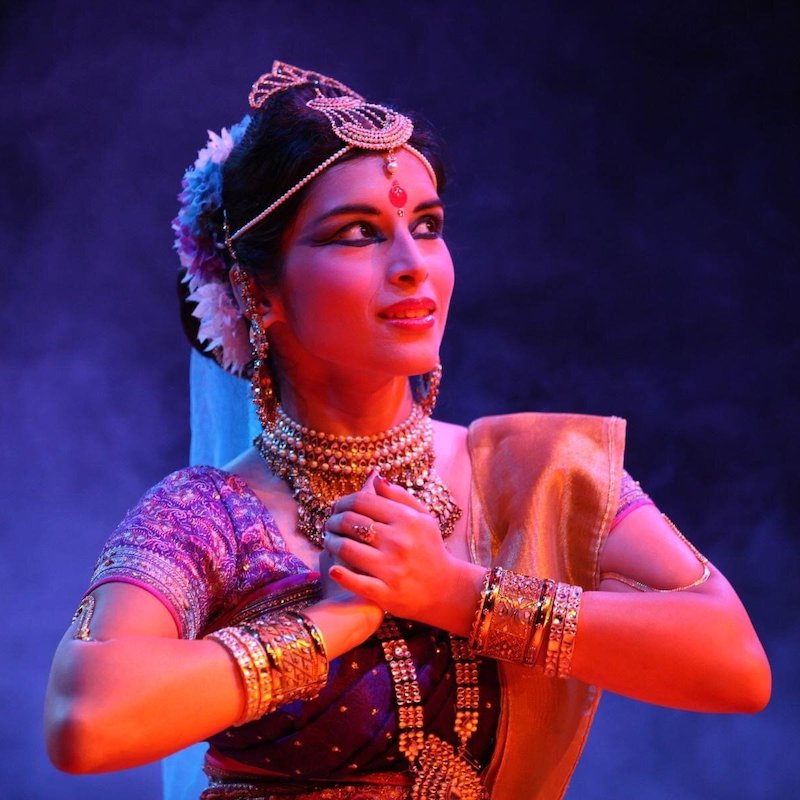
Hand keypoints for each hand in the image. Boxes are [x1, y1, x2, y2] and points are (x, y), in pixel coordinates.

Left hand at [323, 471, 463, 626]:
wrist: (445, 588)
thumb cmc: (429, 549)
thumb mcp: (423, 517)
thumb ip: (399, 496)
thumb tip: (375, 478)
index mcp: (406, 520)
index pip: (362, 501)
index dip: (343, 502)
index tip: (337, 507)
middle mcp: (398, 541)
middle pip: (351, 522)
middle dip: (333, 521)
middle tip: (329, 524)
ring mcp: (392, 568)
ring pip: (347, 548)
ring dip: (331, 543)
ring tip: (329, 542)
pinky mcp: (386, 593)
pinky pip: (356, 581)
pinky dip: (340, 574)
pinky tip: (333, 569)